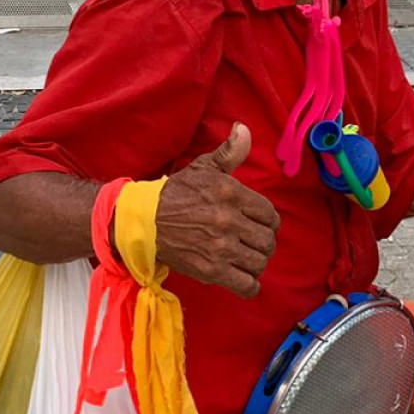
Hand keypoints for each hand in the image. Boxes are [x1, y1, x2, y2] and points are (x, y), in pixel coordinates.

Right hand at [154, 124, 279, 296]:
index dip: (268, 222)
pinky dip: (250, 285)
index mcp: (230, 193)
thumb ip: (229, 152)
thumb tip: (244, 129)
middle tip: (252, 243)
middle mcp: (228, 220)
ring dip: (256, 263)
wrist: (143, 221)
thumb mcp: (203, 168)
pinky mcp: (211, 270)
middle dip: (263, 243)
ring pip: (259, 262)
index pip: (269, 214)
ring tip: (246, 259)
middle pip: (267, 240)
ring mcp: (220, 248)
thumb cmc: (176, 193)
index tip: (259, 224)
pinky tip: (243, 278)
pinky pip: (246, 285)